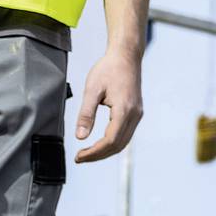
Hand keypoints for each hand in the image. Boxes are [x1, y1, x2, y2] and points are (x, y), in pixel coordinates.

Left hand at [74, 46, 144, 163]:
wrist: (126, 56)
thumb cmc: (108, 69)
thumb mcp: (92, 89)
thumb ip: (86, 114)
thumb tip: (80, 137)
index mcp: (124, 110)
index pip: (110, 141)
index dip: (94, 153)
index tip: (78, 156)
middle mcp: (134, 115)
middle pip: (118, 146)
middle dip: (98, 155)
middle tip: (80, 158)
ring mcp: (137, 115)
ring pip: (123, 143)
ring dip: (105, 151)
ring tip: (87, 153)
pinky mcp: (136, 113)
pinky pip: (125, 135)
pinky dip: (112, 143)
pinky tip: (100, 143)